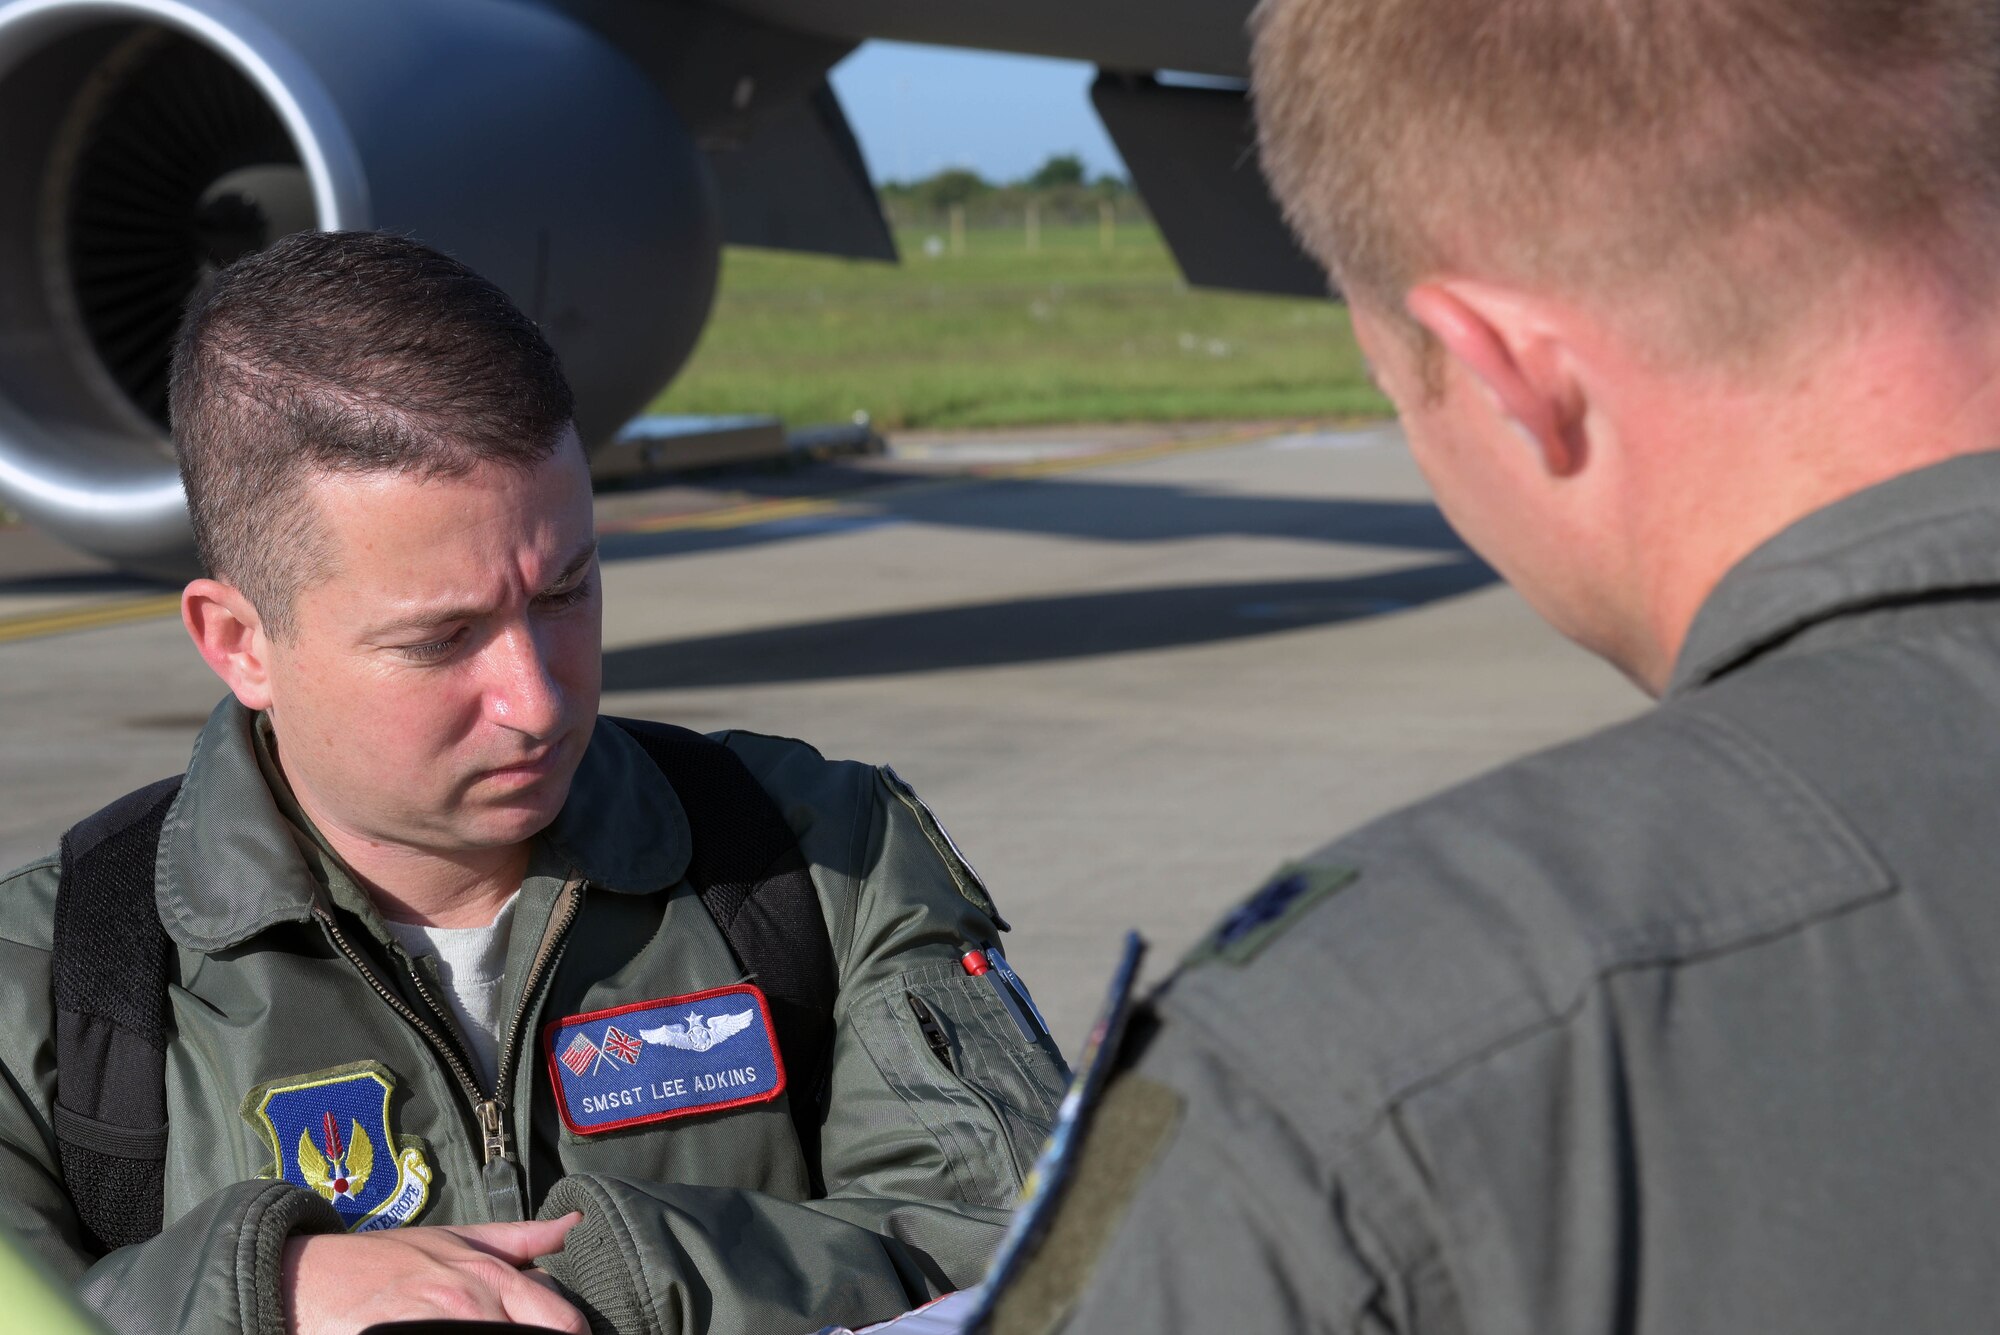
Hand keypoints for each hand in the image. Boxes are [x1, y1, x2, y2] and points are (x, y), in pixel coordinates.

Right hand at [282, 1213, 588, 1333]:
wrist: (309, 1281)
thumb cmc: (382, 1262)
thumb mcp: (454, 1239)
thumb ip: (518, 1239)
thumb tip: (572, 1225)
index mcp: (492, 1278)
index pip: (564, 1320)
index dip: (566, 1334)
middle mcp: (475, 1307)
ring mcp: (443, 1330)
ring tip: (474, 1333)